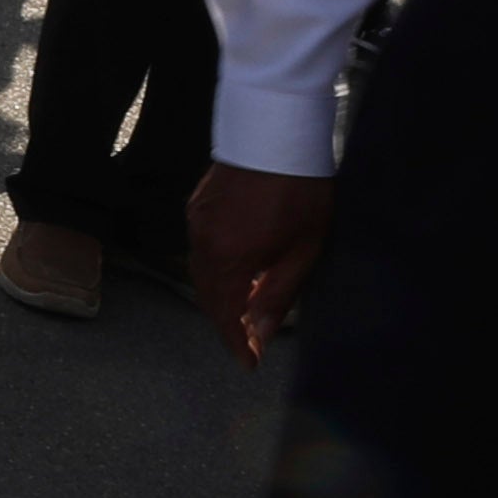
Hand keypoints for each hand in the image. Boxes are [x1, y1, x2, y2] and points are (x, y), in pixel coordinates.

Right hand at [190, 162, 334, 362]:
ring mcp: (195, 223)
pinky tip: (237, 270)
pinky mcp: (196, 207)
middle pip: (207, 297)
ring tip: (247, 308)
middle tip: (250, 341)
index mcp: (229, 258)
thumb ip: (278, 293)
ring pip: (201, 273)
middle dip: (227, 322)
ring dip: (221, 296)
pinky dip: (216, 269)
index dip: (237, 343)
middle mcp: (203, 243)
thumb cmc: (299, 189)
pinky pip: (200, 249)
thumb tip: (262, 331)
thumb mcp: (303, 248)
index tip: (249, 363)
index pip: (225, 314)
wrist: (275, 133)